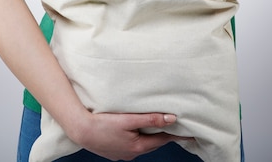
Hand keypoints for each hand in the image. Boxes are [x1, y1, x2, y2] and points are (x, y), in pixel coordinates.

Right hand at [74, 111, 193, 160]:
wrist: (80, 130)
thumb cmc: (103, 123)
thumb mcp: (129, 119)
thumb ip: (151, 118)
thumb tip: (172, 119)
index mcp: (138, 147)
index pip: (163, 139)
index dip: (177, 135)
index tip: (191, 133)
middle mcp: (132, 154)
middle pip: (154, 142)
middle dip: (165, 135)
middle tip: (178, 127)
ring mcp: (123, 154)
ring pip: (143, 144)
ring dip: (151, 135)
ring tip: (159, 127)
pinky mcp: (115, 151)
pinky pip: (133, 144)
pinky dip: (139, 137)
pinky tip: (138, 131)